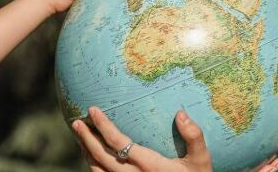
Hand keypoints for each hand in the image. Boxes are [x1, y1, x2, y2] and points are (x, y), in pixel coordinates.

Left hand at [73, 107, 277, 171]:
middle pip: (101, 156)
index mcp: (149, 165)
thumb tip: (180, 114)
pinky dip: (93, 167)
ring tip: (81, 137)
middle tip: (76, 121)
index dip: (103, 125)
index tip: (93, 110)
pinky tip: (92, 157)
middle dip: (86, 138)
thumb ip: (194, 137)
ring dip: (87, 152)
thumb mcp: (201, 161)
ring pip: (98, 170)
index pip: (118, 142)